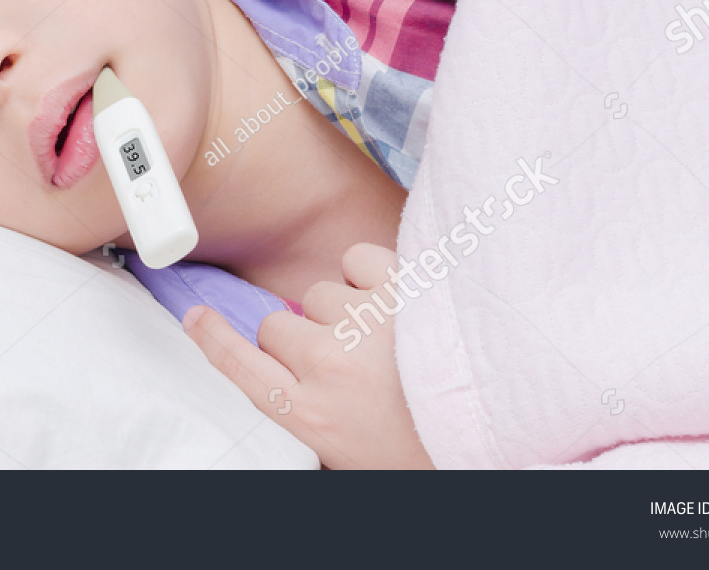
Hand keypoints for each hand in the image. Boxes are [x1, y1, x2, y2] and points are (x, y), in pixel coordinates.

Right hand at [183, 242, 433, 468]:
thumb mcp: (354, 451)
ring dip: (345, 307)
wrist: (512, 434)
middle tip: (346, 357)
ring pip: (320, 292)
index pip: (239, 368)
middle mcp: (328, 366)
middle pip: (276, 325)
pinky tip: (397, 298)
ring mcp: (365, 323)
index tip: (195, 315)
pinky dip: (371, 272)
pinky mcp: (404, 287)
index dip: (212, 338)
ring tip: (388, 336)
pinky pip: (356, 258)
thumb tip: (284, 362)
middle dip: (303, 335)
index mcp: (313, 416)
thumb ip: (312, 407)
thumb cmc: (433, 449)